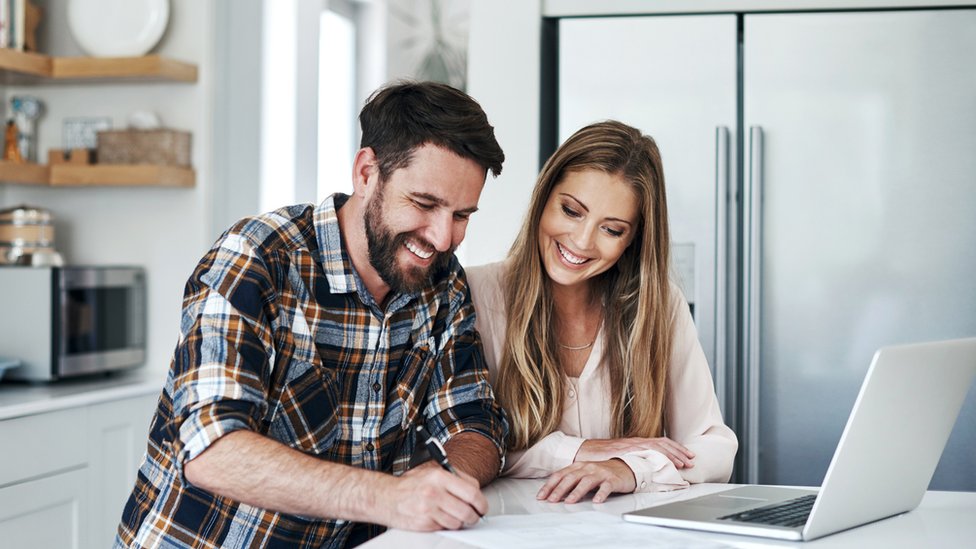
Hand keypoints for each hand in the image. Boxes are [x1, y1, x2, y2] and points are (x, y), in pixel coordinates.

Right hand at [380, 462, 487, 530]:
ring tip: (453, 515)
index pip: (472, 492)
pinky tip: (439, 517)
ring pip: (458, 522)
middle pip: (467, 511)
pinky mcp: (424, 523)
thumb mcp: (432, 471)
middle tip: (473, 515)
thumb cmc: (410, 484)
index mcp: (439, 476)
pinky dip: (446, 525)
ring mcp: (428, 509)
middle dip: (474, 516)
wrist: (386, 497)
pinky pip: (445, 528)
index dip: (481, 503)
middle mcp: (434, 492)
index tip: (482, 507)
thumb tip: (476, 490)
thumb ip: (456, 477)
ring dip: (459, 521)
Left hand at [537, 459, 635, 502]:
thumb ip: (571, 481)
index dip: (549, 485)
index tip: (541, 496)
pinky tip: (596, 501)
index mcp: (578, 466)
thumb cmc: (602, 473)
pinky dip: (601, 494)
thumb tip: (554, 494)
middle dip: (559, 489)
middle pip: (571, 478)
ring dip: (576, 492)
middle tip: (551, 500)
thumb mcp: (584, 474)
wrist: (625, 468)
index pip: (560, 475)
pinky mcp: (613, 479)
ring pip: (586, 481)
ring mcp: (600, 473)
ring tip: (569, 501)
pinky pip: (606, 487)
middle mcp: (588, 468)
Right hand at [575, 437, 694, 468]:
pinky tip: (663, 465)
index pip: (661, 442)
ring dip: (671, 456)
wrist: (583, 452)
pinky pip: (642, 454)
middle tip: (691, 460)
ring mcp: (630, 446)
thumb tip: (647, 466)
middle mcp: (636, 442)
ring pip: (656, 448)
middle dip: (679, 452)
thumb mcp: (621, 455)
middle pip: (662, 444)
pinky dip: (654, 459)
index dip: (676, 448)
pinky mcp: (624, 452)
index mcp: (637, 442)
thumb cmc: (601, 456)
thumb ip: (634, 458)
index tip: (688, 455)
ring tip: (682, 464)